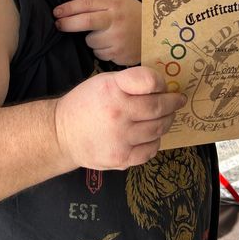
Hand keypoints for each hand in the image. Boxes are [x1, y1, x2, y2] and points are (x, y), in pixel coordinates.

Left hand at [54, 0, 141, 65]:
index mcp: (115, 4)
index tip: (56, 12)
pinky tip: (112, 44)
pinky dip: (101, 50)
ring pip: (90, 41)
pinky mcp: (119, 55)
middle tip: (58, 24)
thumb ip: (94, 0)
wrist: (156, 36)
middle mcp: (116, 21)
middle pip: (85, 22)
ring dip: (91, 39)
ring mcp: (118, 39)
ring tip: (105, 34)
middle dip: (67, 24)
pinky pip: (99, 54)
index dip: (68, 8)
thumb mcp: (117, 1)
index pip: (87, 4)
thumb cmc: (132, 15)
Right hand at [54, 66, 185, 169]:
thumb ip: (130, 82)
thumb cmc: (85, 104)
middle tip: (177, 101)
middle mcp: (117, 113)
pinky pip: (150, 149)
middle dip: (173, 102)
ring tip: (166, 116)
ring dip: (167, 121)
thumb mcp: (103, 82)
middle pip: (159, 107)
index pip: (150, 81)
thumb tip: (161, 87)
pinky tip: (150, 135)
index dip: (161, 82)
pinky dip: (155, 141)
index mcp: (112, 89)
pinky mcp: (122, 158)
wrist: (61, 134)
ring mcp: (121, 138)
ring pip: (158, 129)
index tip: (164, 86)